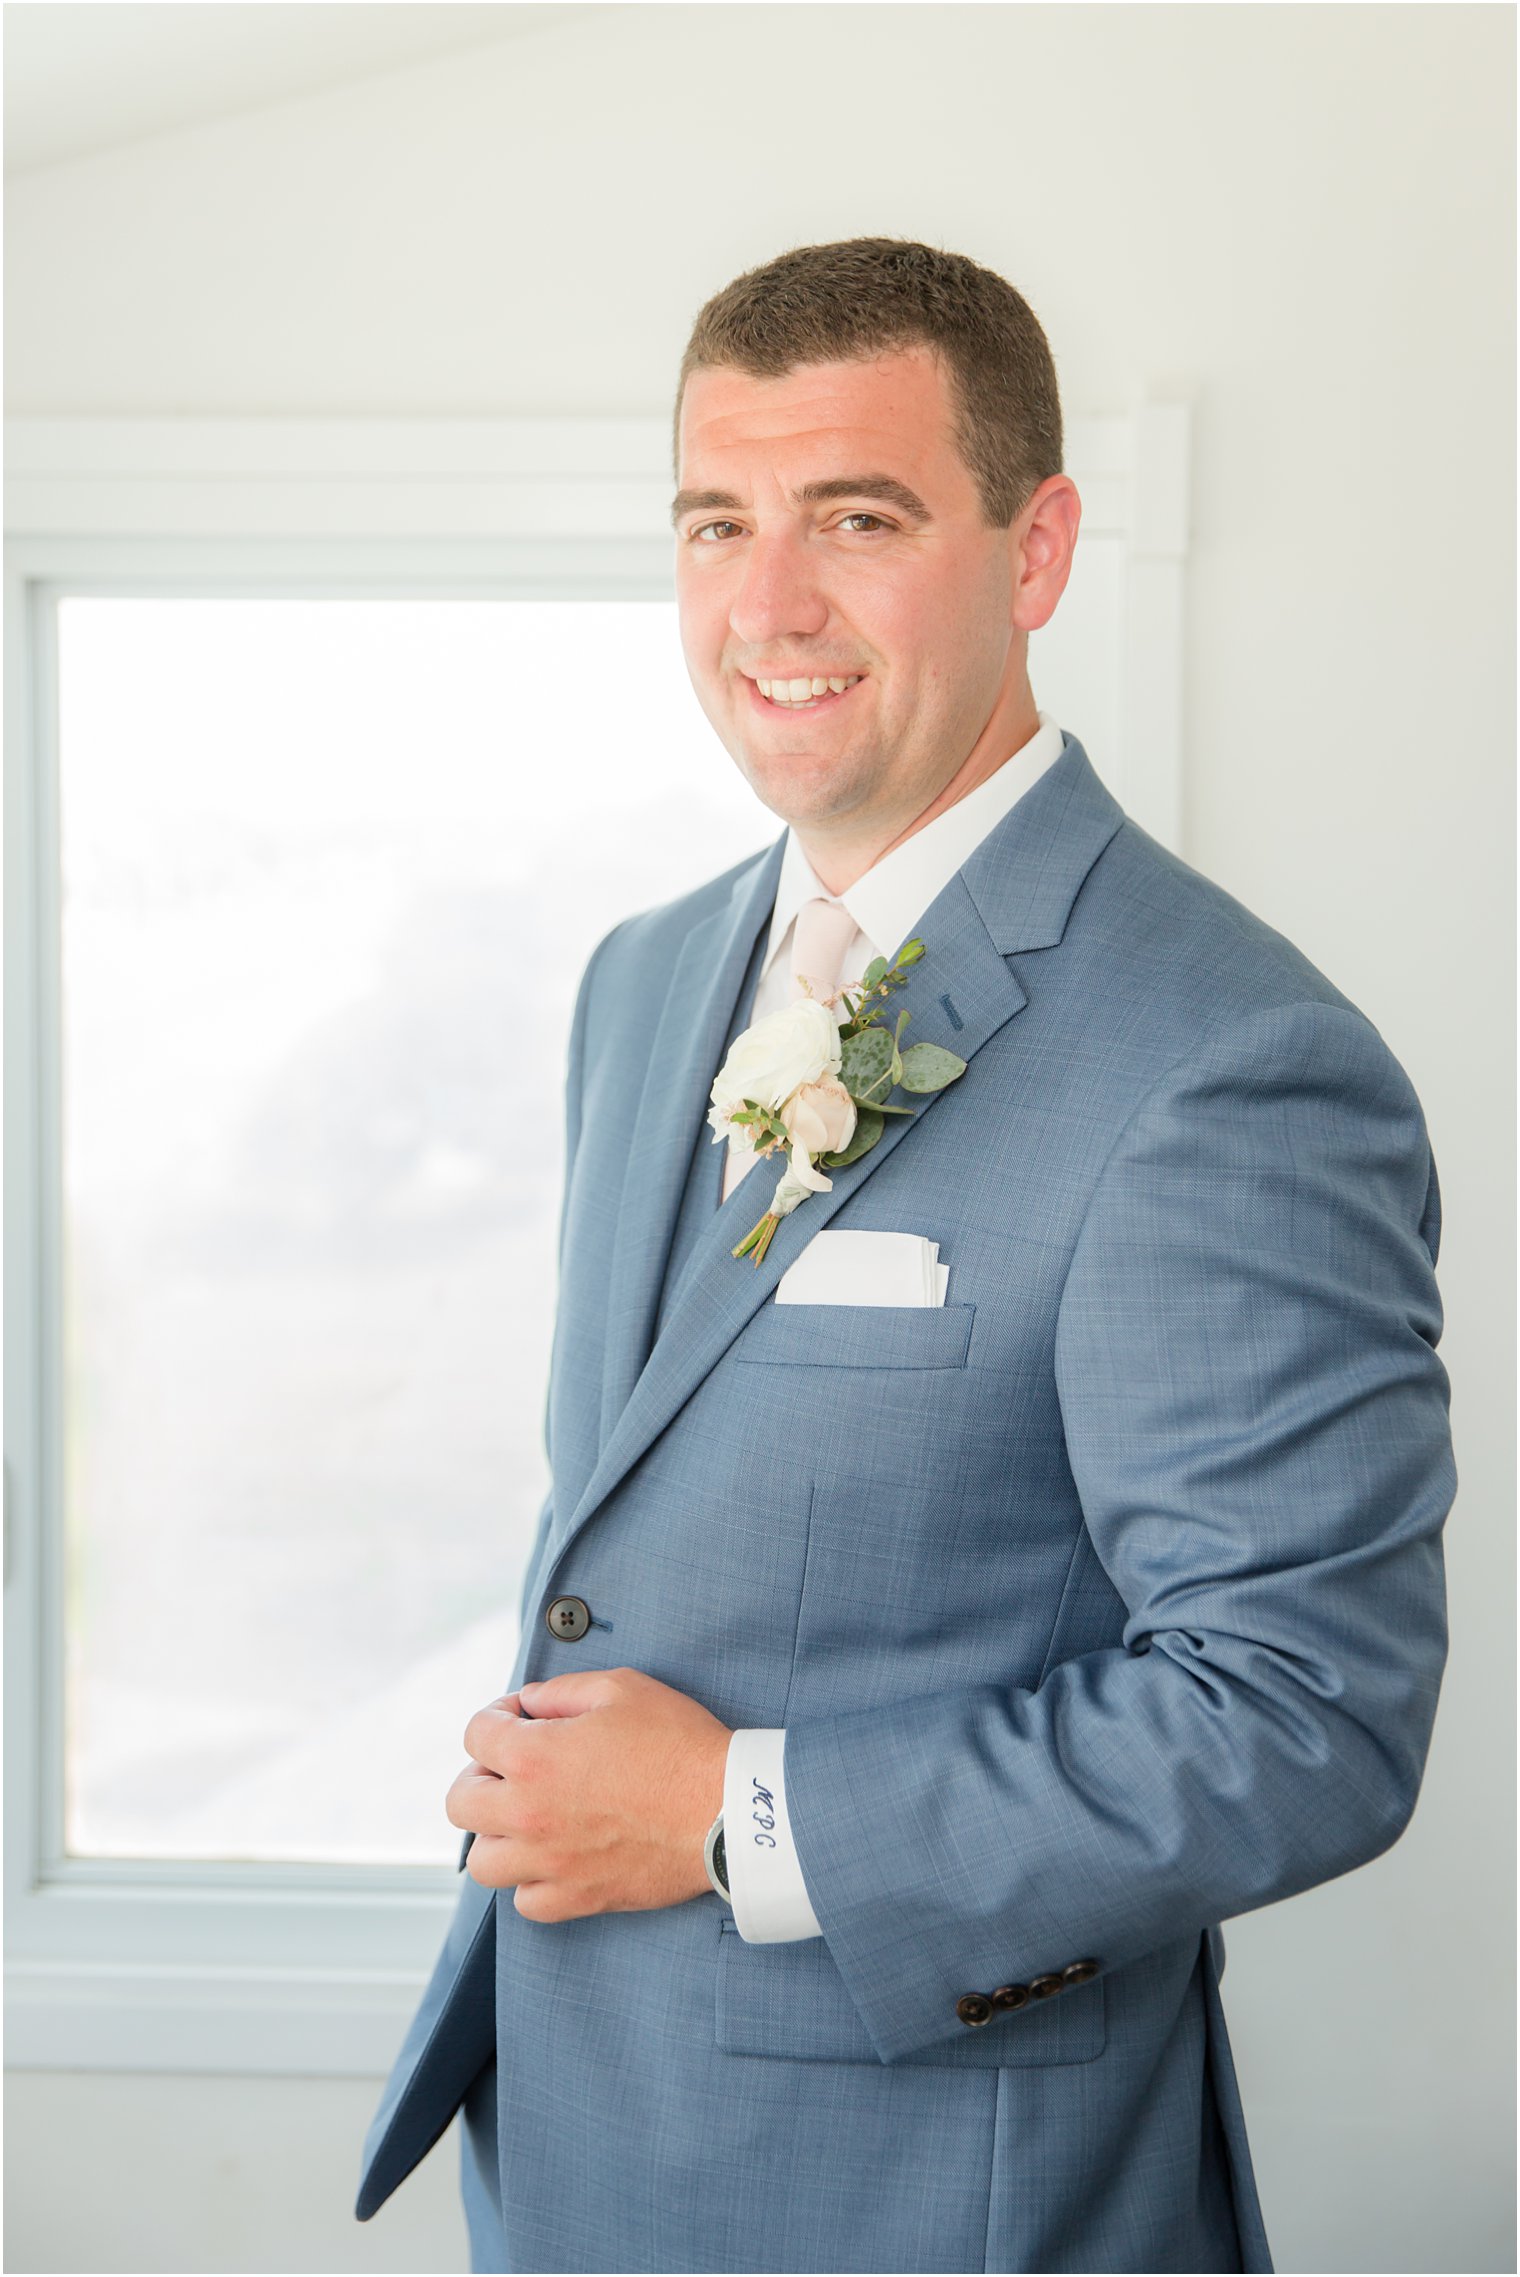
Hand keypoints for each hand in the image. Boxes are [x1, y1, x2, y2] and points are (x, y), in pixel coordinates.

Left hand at [448, 1666, 731, 1921]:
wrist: (726, 1809)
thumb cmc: (678, 1744)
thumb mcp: (621, 1689)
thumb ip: (561, 1691)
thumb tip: (529, 1704)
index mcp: (534, 1756)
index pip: (476, 1734)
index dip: (498, 1716)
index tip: (523, 1718)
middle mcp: (529, 1814)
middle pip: (461, 1801)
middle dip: (482, 1774)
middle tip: (515, 1767)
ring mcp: (550, 1862)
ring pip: (483, 1861)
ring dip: (497, 1833)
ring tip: (528, 1817)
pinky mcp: (578, 1897)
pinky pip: (525, 1901)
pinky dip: (530, 1881)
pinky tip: (554, 1856)